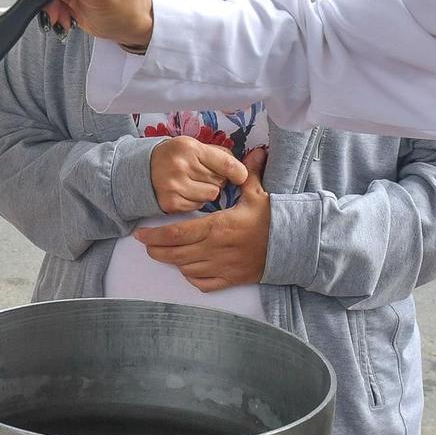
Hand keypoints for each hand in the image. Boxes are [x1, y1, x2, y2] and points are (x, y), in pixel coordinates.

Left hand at [136, 147, 270, 289]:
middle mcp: (216, 249)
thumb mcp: (258, 194)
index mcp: (218, 226)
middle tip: (147, 244)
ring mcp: (222, 267)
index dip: (155, 235)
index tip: (140, 234)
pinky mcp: (231, 280)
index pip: (178, 232)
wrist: (295, 246)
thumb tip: (255, 151)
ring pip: (186, 269)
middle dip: (157, 250)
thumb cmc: (274, 219)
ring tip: (167, 253)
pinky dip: (192, 277)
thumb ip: (248, 174)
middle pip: (176, 254)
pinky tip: (189, 268)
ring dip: (174, 262)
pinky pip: (203, 284)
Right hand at [150, 135, 251, 213]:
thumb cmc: (173, 156)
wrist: (142, 169)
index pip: (227, 164)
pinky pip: (198, 206)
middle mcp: (182, 167)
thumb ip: (217, 153)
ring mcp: (175, 186)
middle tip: (205, 175)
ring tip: (195, 184)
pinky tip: (186, 192)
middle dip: (217, 180)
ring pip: (211, 195)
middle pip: (220, 181)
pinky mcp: (171, 203)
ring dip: (208, 192)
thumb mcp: (192, 145)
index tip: (241, 176)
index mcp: (190, 148)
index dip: (239, 172)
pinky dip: (196, 200)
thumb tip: (242, 167)